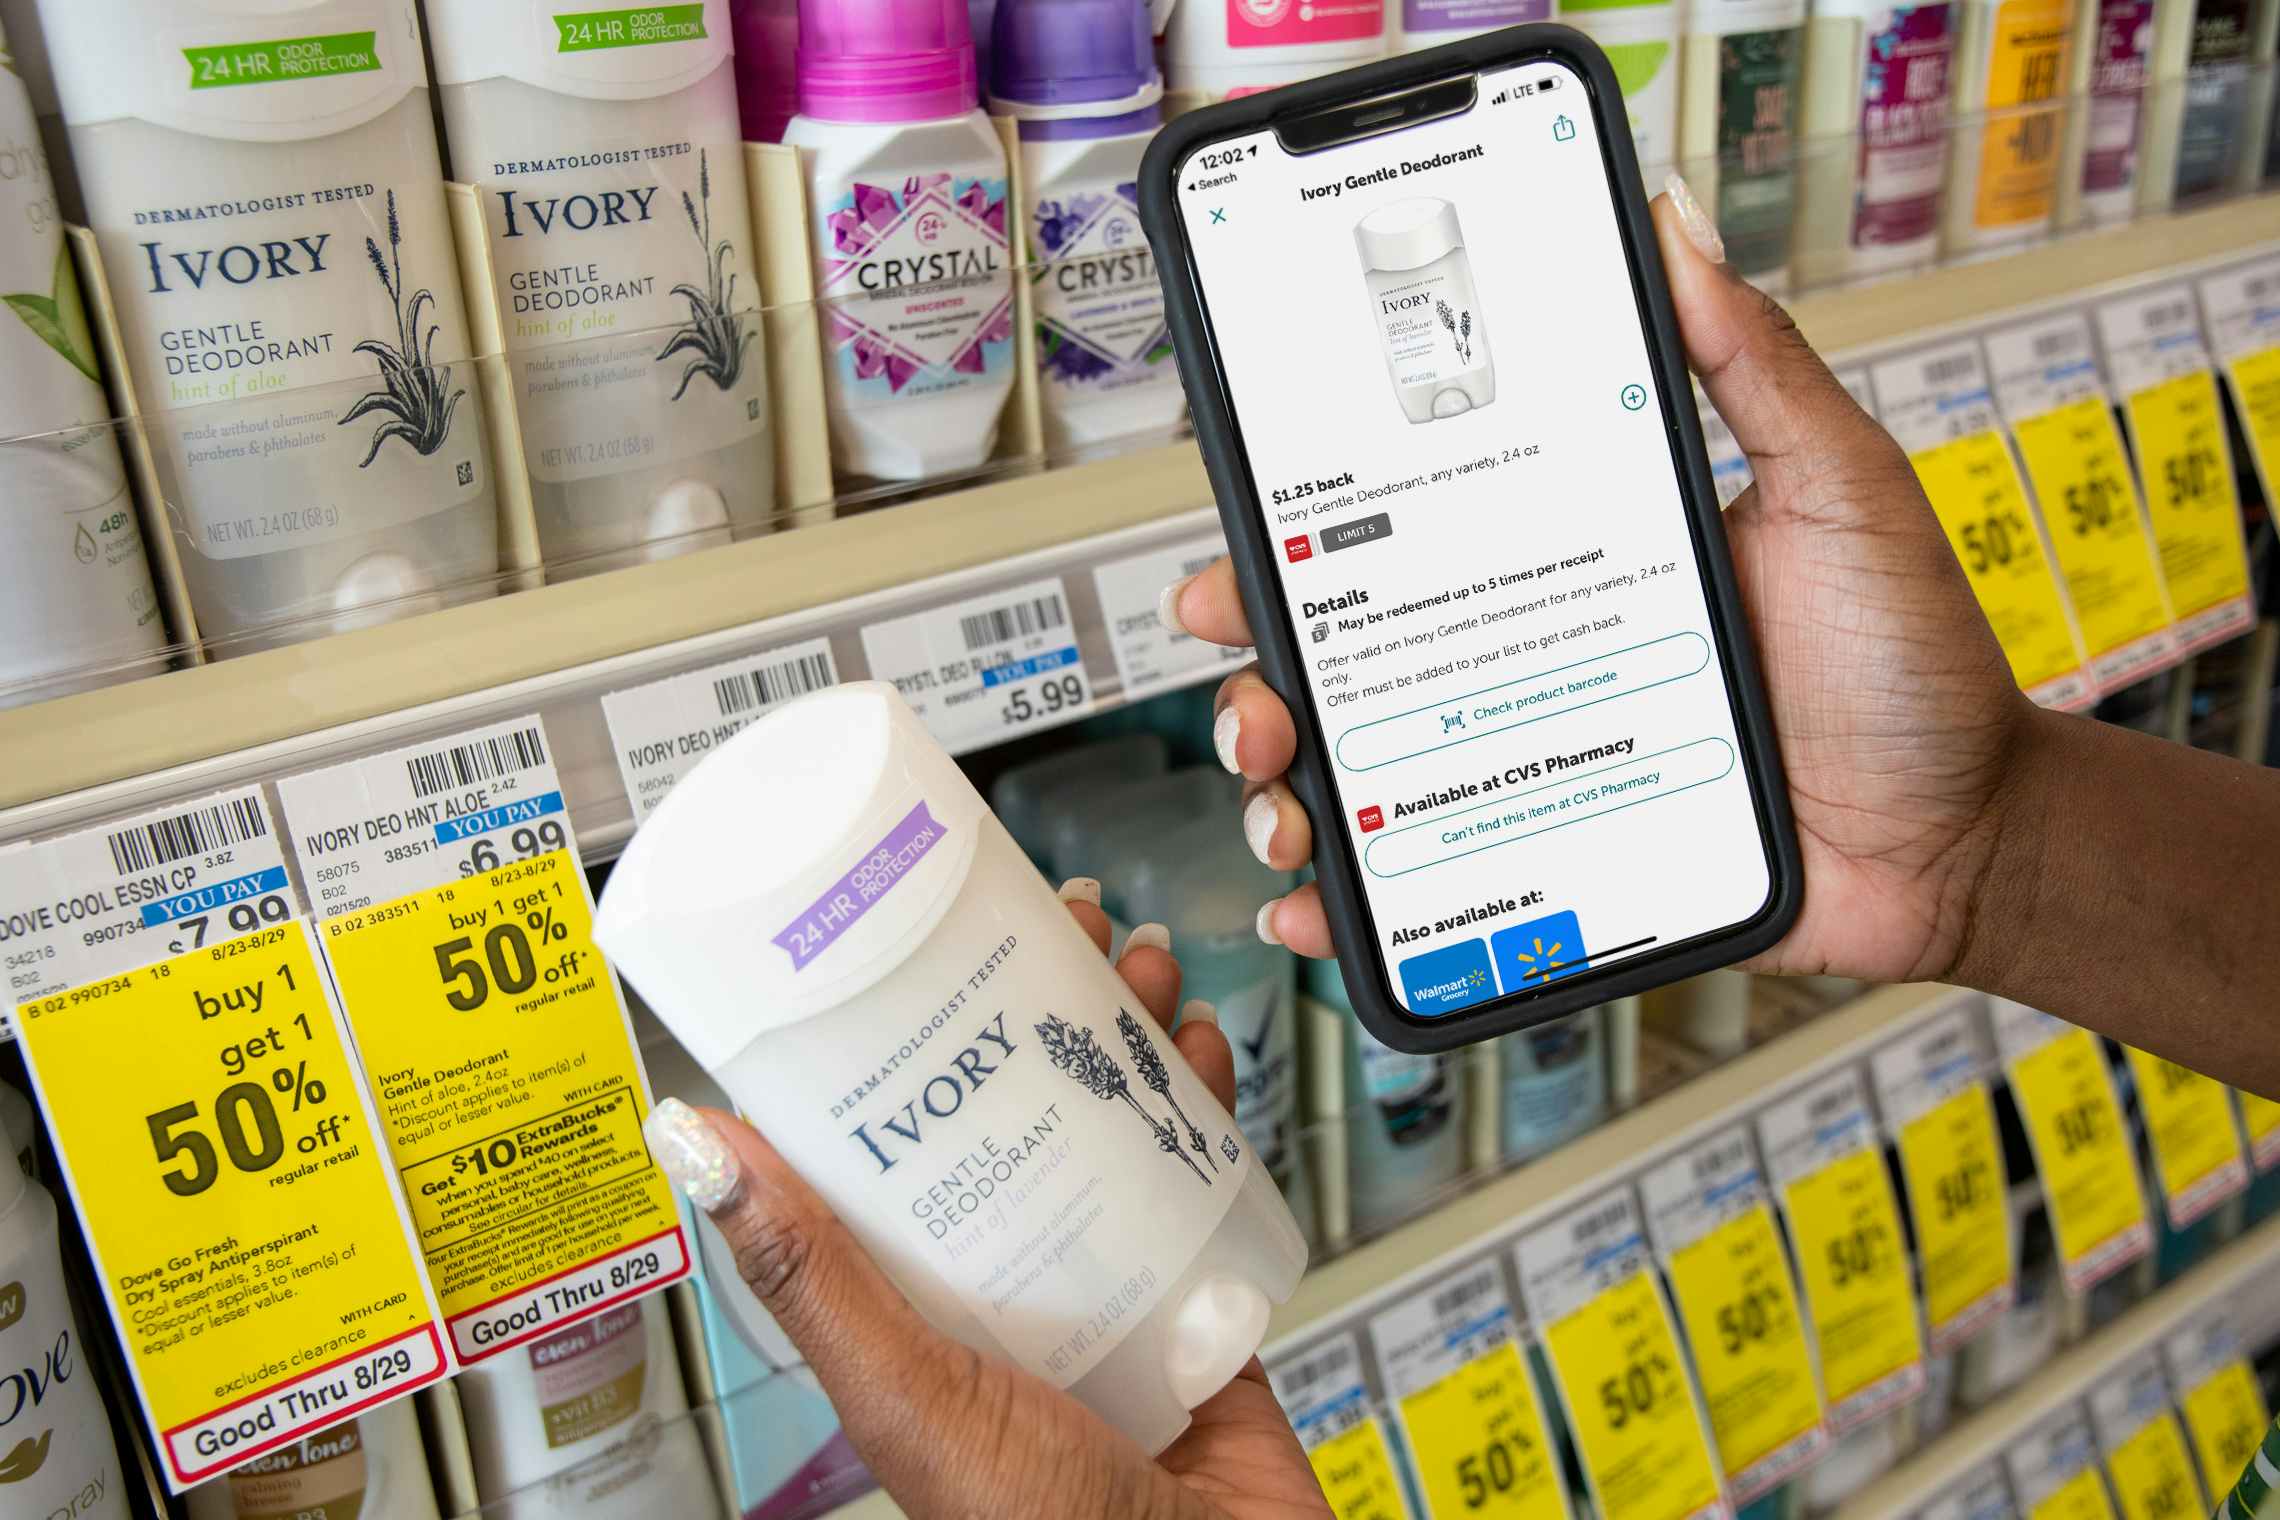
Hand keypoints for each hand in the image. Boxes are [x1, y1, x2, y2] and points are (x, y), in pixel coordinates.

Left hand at [643, 888, 1331, 1519]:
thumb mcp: (907, 1388)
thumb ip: (809, 1273)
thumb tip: (693, 1148)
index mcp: (917, 1301)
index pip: (901, 1136)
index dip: (919, 1031)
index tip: (933, 941)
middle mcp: (1006, 1280)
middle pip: (1019, 1105)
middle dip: (1048, 1004)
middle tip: (1069, 923)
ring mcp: (1103, 1284)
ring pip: (1113, 1124)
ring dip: (1130, 1031)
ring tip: (1144, 966)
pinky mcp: (1191, 1297)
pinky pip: (1199, 1176)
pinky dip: (1207, 1104)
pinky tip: (1205, 1051)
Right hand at [1165, 177, 2029, 987]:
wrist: (1966, 838)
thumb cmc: (1908, 666)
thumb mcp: (1837, 491)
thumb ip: (1755, 366)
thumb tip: (1674, 224)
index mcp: (1567, 567)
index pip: (1406, 542)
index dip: (1305, 536)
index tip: (1253, 530)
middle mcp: (1528, 668)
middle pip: (1349, 666)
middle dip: (1263, 674)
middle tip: (1257, 690)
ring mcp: (1531, 774)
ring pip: (1362, 782)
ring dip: (1285, 787)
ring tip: (1287, 798)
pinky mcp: (1555, 871)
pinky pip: (1425, 898)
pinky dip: (1351, 909)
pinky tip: (1316, 905)